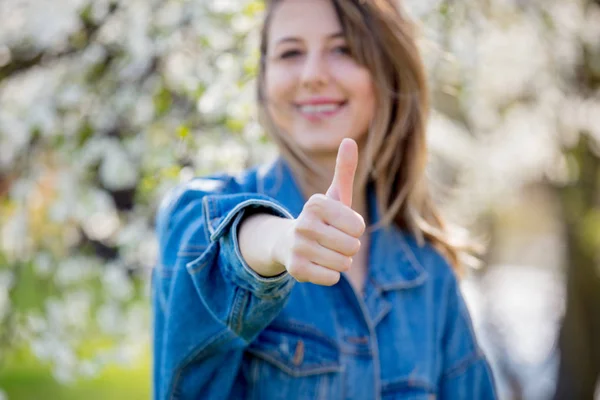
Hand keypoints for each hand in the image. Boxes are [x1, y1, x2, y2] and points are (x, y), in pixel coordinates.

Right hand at [273, 138, 365, 285]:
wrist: (288, 242)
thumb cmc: (321, 217)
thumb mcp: (334, 194)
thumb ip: (344, 169)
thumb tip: (349, 140)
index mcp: (316, 203)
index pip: (358, 226)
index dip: (354, 228)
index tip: (339, 224)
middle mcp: (303, 223)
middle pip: (352, 246)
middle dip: (349, 247)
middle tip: (333, 240)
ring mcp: (298, 247)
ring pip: (343, 263)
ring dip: (340, 261)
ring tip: (325, 251)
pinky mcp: (296, 269)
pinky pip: (332, 278)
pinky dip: (331, 274)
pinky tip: (318, 264)